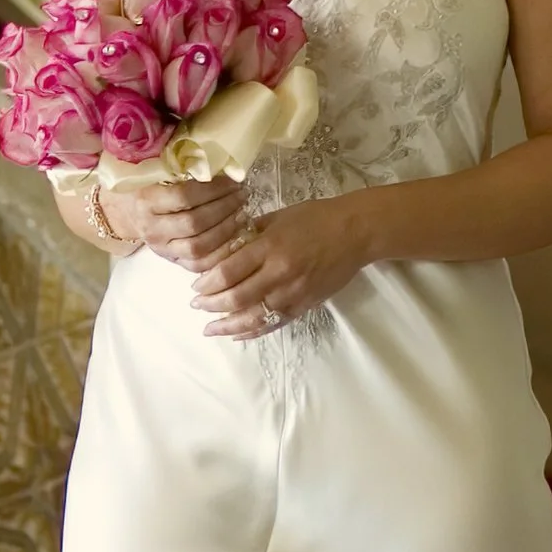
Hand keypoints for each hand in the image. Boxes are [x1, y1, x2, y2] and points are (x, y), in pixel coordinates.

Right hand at [107, 171, 249, 269]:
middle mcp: (151, 228)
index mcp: (146, 200)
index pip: (184, 197)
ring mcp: (161, 248)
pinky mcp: (171, 260)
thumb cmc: (147, 183)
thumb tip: (217, 157)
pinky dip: (221, 252)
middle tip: (242, 195)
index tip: (233, 180)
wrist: (126, 210)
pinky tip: (235, 236)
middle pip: (195, 223)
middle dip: (225, 208)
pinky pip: (199, 265)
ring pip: (199, 247)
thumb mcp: (156, 168)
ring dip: (226, 229)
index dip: (214, 189)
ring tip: (241, 213)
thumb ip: (180, 162)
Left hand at [191, 196, 367, 337]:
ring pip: (253, 317)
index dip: (207, 283)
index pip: (228, 271)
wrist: (356, 232)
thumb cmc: (316, 218)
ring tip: (210, 329)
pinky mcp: (305, 305)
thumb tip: (224, 249)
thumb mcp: (278, 217)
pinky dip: (253, 332)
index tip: (195, 286)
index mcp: (270, 247)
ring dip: (227, 326)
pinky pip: (274, 323)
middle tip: (197, 305)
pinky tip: (237, 335)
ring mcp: (293, 293)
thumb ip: (251, 234)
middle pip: (236, 298)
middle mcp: (279, 273)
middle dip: (211, 305)